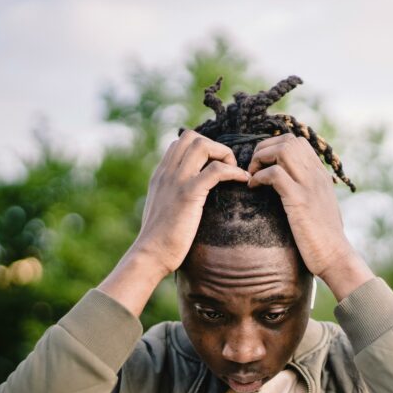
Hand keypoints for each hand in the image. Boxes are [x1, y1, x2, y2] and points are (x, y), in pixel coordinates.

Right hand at [99, 131, 248, 314]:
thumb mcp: (163, 211)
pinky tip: (242, 181)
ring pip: (202, 145)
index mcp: (160, 175)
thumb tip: (186, 200)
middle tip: (226, 168)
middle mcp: (167, 173)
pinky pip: (216, 170)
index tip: (215, 167)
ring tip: (234, 172)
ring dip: (224, 154)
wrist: (150, 255)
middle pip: (191, 137)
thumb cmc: (159, 241)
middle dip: (214, 146)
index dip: (202, 148)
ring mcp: (177, 181)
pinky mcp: (188, 194)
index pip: (179, 144)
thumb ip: (171, 198)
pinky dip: (234, 171)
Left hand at [247, 134, 373, 299]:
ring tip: (253, 176)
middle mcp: (316, 175)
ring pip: (282, 150)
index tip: (262, 165)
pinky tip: (253, 188)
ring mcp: (309, 186)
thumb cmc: (323, 238)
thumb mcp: (317, 208)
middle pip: (288, 140)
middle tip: (253, 168)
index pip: (297, 142)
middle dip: (264, 149)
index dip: (274, 147)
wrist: (335, 257)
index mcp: (320, 175)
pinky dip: (259, 176)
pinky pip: (275, 174)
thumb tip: (288, 189)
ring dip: (261, 159)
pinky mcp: (299, 200)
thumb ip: (306, 192)